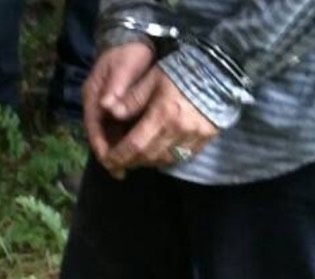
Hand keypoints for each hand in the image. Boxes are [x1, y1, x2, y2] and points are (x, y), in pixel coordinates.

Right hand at [83, 42, 157, 162]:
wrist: (131, 43)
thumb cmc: (126, 54)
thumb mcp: (122, 67)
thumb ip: (116, 87)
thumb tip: (106, 105)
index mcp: (94, 99)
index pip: (94, 127)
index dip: (101, 145)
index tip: (110, 161)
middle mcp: (98, 107)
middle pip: (101, 136)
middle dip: (111, 155)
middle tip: (122, 172)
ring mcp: (108, 110)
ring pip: (111, 136)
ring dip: (120, 151)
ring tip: (133, 166)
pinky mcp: (120, 111)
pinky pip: (122, 130)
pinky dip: (129, 142)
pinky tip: (141, 151)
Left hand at [99, 64, 219, 173]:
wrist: (222, 67)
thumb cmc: (182, 70)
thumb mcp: (152, 78)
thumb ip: (130, 98)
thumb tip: (107, 111)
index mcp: (163, 114)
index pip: (134, 146)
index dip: (118, 156)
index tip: (107, 160)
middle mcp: (180, 129)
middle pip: (148, 156)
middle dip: (130, 161)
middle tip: (119, 160)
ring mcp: (196, 135)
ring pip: (165, 159)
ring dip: (148, 161)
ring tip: (137, 155)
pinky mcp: (207, 137)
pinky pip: (183, 156)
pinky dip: (168, 157)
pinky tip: (159, 151)